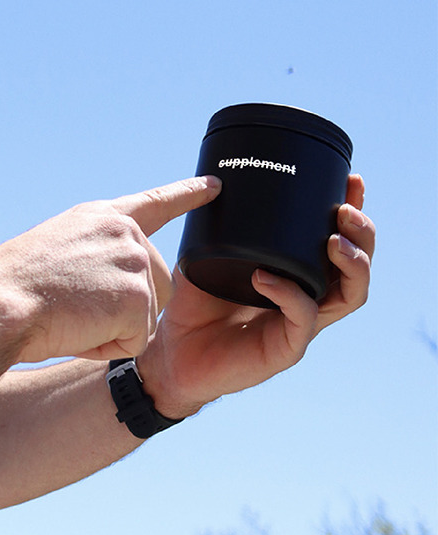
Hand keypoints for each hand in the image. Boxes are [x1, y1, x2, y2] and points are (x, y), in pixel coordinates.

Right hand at [0, 176, 221, 364]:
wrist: (0, 302)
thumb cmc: (15, 288)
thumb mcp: (57, 250)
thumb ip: (95, 252)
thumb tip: (120, 282)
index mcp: (101, 217)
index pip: (155, 202)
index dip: (188, 194)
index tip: (215, 186)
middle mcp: (124, 231)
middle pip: (156, 283)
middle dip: (125, 308)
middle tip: (75, 306)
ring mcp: (133, 260)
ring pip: (147, 315)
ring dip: (112, 329)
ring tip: (72, 315)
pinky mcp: (137, 297)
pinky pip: (136, 341)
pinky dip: (107, 346)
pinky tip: (78, 329)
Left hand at [140, 174, 374, 416]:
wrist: (172, 354)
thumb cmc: (194, 305)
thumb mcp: (208, 256)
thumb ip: (219, 226)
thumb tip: (215, 180)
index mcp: (296, 275)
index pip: (338, 242)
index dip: (352, 214)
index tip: (353, 180)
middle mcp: (307, 298)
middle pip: (357, 268)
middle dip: (362, 236)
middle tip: (346, 210)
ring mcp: (300, 325)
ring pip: (348, 296)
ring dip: (349, 265)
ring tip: (333, 240)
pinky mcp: (284, 349)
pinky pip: (302, 319)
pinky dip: (290, 294)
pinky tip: (267, 276)